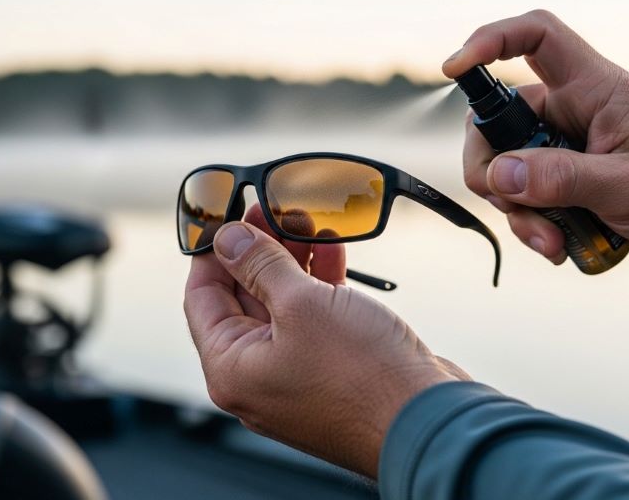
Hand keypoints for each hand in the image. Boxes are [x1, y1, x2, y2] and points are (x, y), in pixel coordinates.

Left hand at [183, 204, 463, 476]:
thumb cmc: (362, 375)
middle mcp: (258, 376)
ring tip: (306, 220)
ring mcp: (296, 374)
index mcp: (232, 369)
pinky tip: (331, 248)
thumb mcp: (301, 304)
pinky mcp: (332, 370)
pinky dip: (320, 283)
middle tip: (273, 210)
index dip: (213, 251)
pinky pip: (314, 318)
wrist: (426, 418)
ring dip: (293, 261)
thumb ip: (260, 266)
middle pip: (243, 298)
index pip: (202, 297)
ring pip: (282, 305)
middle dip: (259, 250)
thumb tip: (229, 240)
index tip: (227, 214)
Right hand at [444, 10, 628, 274]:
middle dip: (493, 169)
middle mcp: (573, 108)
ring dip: (518, 209)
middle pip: (501, 118)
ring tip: (552, 242)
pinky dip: (531, 221)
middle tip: (510, 207)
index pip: (538, 37)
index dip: (491, 40)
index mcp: (595, 88)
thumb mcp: (627, 187)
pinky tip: (557, 245)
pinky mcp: (563, 173)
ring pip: (508, 166)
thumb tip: (499, 175)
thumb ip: (562, 179)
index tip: (455, 69)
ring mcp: (564, 142)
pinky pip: (524, 192)